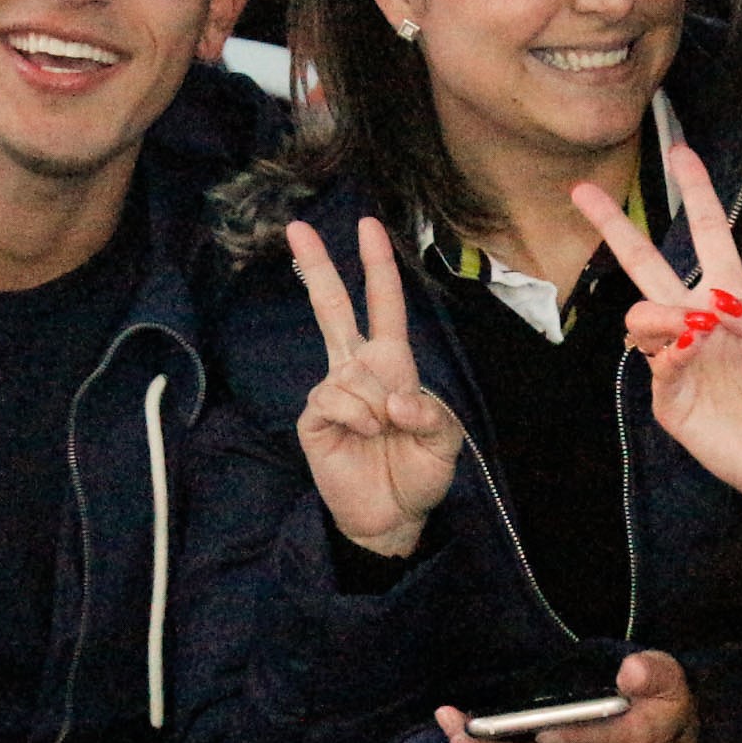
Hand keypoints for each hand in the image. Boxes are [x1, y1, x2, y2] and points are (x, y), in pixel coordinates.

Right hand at [285, 215, 464, 559]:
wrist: (392, 517)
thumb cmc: (418, 472)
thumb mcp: (444, 440)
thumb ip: (431, 413)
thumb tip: (394, 401)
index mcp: (392, 364)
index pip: (383, 305)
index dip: (377, 266)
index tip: (368, 225)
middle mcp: (357, 369)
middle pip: (332, 308)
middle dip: (318, 266)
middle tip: (297, 226)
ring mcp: (333, 392)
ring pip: (348, 374)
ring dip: (375, 405)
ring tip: (383, 433)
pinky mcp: (314, 418)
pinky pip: (333, 400)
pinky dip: (356, 418)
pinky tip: (363, 435)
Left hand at [440, 649, 698, 742]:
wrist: (672, 741)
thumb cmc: (664, 704)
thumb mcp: (672, 681)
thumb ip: (655, 675)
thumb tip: (630, 670)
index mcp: (634, 741)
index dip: (577, 740)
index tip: (545, 732)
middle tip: (460, 730)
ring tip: (448, 726)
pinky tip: (463, 734)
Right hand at [573, 145, 741, 520]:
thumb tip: (711, 300)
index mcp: (734, 298)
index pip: (708, 234)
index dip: (696, 193)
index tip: (681, 153)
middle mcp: (699, 321)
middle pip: (648, 264)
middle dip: (615, 226)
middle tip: (581, 190)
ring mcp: (680, 359)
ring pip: (641, 317)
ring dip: (656, 313)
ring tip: (685, 327)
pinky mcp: (670, 399)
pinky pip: (654, 365)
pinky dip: (667, 354)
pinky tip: (687, 351)